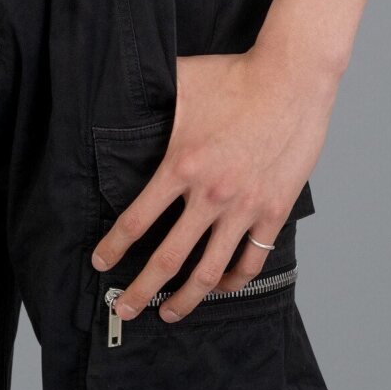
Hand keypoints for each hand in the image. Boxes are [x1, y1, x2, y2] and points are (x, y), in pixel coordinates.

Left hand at [89, 46, 338, 323]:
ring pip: (209, 273)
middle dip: (140, 292)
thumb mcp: (181, 82)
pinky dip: (233, 281)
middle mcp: (209, 195)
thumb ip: (150, 98)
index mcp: (181, 166)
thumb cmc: (234, 76)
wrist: (290, 79)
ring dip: (185, 300)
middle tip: (124, 310)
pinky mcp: (273, 211)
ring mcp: (244, 208)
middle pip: (168, 260)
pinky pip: (251, 261)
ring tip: (168, 313)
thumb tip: (117, 93)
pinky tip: (220, 286)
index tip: (100, 262)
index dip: (113, 248)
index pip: (136, 221)